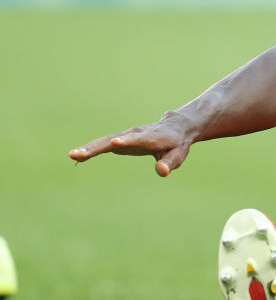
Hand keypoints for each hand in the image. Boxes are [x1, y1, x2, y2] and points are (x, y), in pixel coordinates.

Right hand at [69, 116, 194, 176]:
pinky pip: (103, 144)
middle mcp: (135, 134)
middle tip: (79, 153)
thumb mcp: (178, 155)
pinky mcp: (120, 140)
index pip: (137, 139)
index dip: (127, 141)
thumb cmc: (177, 144)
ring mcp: (126, 136)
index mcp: (150, 138)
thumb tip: (162, 172)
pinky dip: (91, 149)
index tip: (115, 143)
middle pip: (113, 140)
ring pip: (105, 141)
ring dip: (89, 148)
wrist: (176, 128)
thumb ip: (169, 163)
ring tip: (73, 155)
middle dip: (97, 147)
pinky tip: (76, 155)